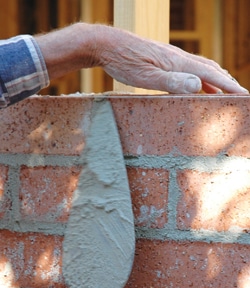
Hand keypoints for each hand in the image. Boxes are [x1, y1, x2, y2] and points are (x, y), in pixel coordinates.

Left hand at [93, 24, 248, 93]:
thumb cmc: (124, 62)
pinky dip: (199, 77)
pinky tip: (195, 84)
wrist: (107, 45)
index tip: (243, 95)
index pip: (211, 75)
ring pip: (200, 68)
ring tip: (223, 91)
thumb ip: (172, 82)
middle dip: (227, 82)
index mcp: (178, 62)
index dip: (229, 86)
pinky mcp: (163, 59)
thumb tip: (199, 85)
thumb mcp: (146, 77)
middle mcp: (178, 58)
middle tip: (238, 95)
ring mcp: (171, 57)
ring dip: (215, 80)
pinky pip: (188, 68)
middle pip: (210, 69)